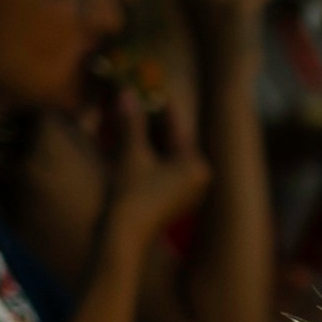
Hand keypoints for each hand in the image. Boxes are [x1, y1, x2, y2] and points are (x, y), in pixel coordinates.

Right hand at [100, 88, 211, 250]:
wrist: (122, 237)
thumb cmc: (131, 194)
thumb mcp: (131, 153)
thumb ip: (132, 123)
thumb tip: (127, 93)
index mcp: (196, 165)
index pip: (178, 127)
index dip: (161, 105)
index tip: (151, 84)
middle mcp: (199, 179)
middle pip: (174, 140)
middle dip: (154, 121)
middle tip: (139, 97)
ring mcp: (188, 193)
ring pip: (167, 155)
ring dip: (149, 137)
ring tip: (132, 115)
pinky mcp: (173, 202)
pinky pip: (162, 170)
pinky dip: (149, 155)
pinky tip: (133, 142)